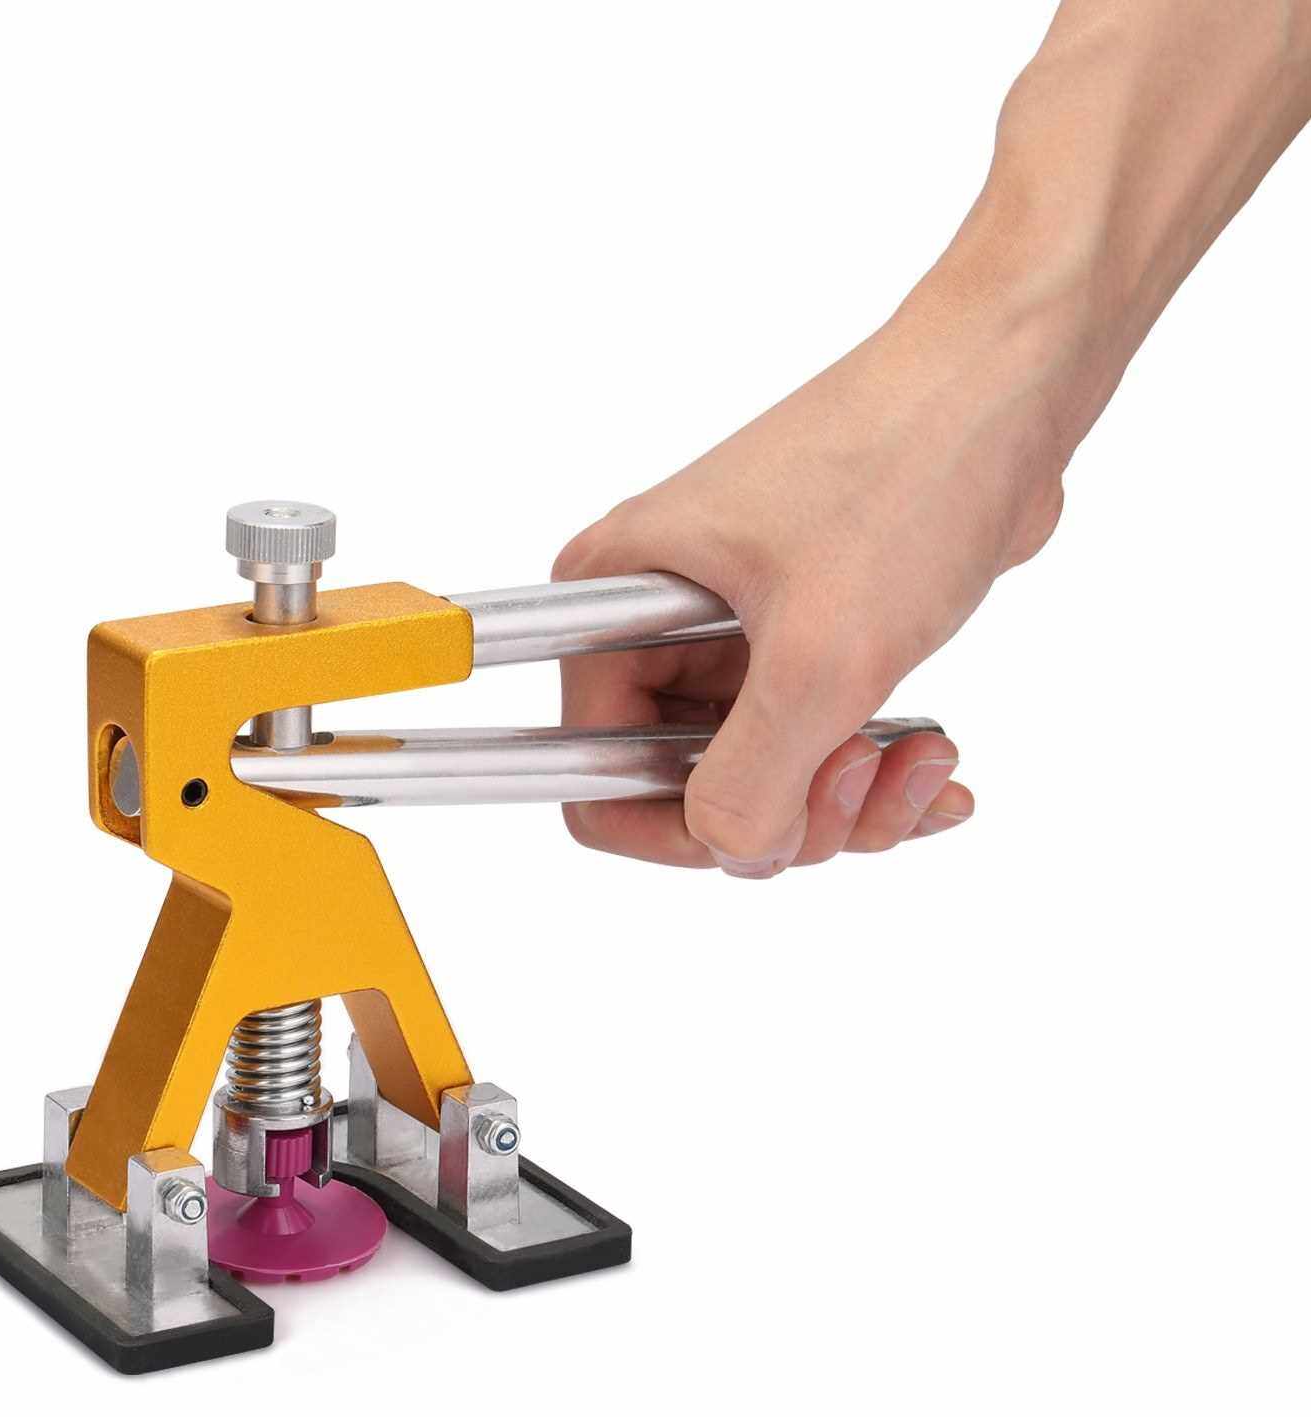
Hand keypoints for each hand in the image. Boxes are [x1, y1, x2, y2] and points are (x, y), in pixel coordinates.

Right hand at [553, 295, 1067, 875]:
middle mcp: (656, 617)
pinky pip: (814, 744)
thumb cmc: (906, 470)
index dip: (671, 824)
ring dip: (848, 795)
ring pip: (762, 776)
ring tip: (920, 751)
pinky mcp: (799, 633)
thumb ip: (752, 783)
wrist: (1007, 386)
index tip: (765, 825)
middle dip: (791, 807)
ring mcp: (730, 629)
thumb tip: (731, 850)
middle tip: (866, 766)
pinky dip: (872, 769)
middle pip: (686, 785)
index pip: (588, 769)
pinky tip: (930, 756)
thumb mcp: (821, 654)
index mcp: (614, 597)